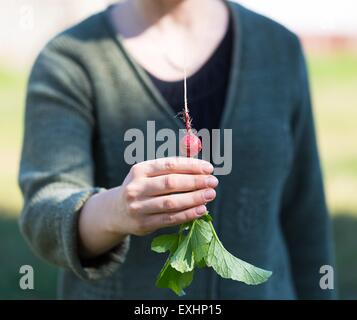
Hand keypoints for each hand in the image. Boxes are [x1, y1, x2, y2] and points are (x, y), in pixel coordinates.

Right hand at [79, 157, 217, 257]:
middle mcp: (136, 187)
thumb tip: (201, 166)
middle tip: (213, 182)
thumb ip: (171, 169)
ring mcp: (138, 207)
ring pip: (171, 202)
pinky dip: (188, 214)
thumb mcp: (148, 174)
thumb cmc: (142, 188)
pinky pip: (170, 219)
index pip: (169, 165)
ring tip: (210, 195)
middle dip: (195, 182)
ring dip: (194, 198)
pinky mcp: (143, 224)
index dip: (191, 166)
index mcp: (140, 170)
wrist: (117, 211)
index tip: (209, 168)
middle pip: (170, 183)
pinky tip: (201, 209)